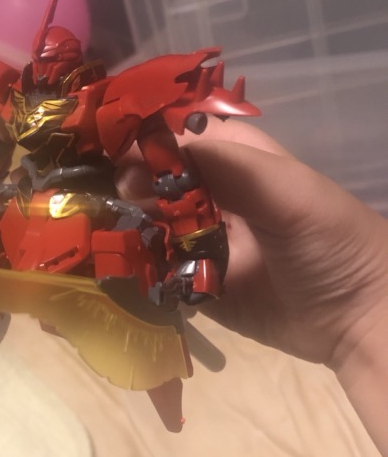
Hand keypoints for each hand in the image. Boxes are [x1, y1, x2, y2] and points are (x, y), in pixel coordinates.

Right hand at [116, 119, 387, 455]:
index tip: (111, 153)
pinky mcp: (194, 286)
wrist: (359, 321)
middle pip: (151, 179)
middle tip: (107, 201)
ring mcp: (199, 241)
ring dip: (121, 227)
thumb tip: (151, 143)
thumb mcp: (286, 190)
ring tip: (97, 233)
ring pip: (146, 224)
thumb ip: (225, 163)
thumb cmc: (331, 241)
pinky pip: (154, 273)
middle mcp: (210, 195)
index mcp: (232, 160)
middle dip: (124, 186)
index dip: (141, 139)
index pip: (174, 135)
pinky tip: (109, 269)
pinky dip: (133, 271)